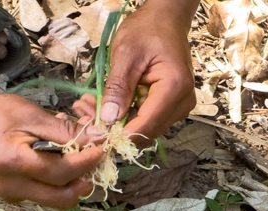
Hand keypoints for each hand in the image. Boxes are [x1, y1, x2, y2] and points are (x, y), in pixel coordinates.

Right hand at [0, 92, 101, 208]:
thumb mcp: (28, 114)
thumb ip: (62, 131)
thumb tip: (97, 139)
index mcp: (13, 163)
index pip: (62, 172)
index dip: (88, 162)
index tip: (104, 147)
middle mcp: (12, 187)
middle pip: (63, 197)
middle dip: (85, 180)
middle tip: (95, 157)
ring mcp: (11, 195)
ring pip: (56, 199)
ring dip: (74, 181)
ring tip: (76, 154)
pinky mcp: (13, 196)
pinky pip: (45, 194)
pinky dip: (59, 180)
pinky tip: (58, 158)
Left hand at [73, 3, 196, 142]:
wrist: (165, 20)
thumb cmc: (148, 30)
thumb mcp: (126, 54)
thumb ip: (118, 88)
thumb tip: (108, 118)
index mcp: (175, 88)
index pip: (146, 125)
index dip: (119, 135)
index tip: (93, 132)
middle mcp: (182, 103)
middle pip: (145, 131)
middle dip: (114, 128)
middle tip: (85, 113)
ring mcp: (178, 107)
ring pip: (143, 128)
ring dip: (116, 122)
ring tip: (91, 104)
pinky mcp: (170, 107)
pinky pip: (146, 120)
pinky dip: (124, 115)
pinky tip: (107, 103)